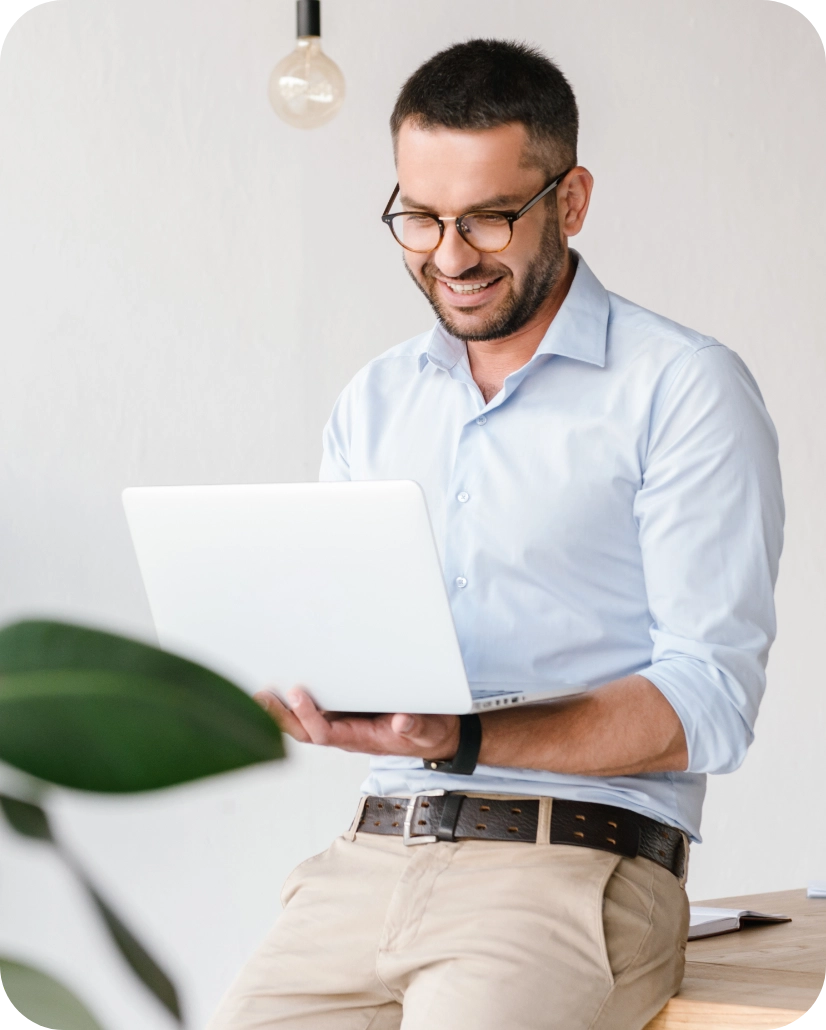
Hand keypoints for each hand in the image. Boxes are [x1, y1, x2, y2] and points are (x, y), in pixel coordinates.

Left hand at [253, 687, 459, 760]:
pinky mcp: (347, 713)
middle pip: (306, 731)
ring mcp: (344, 725)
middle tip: (262, 696)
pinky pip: (316, 712)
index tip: (299, 694)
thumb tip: (402, 722)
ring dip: (283, 712)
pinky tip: (282, 689)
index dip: (309, 716)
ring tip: (262, 692)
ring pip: (305, 724)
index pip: (326, 733)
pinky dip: (296, 704)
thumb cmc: (428, 733)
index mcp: (362, 739)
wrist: (434, 736)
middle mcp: (347, 733)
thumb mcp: (428, 730)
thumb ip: (415, 727)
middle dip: (282, 717)